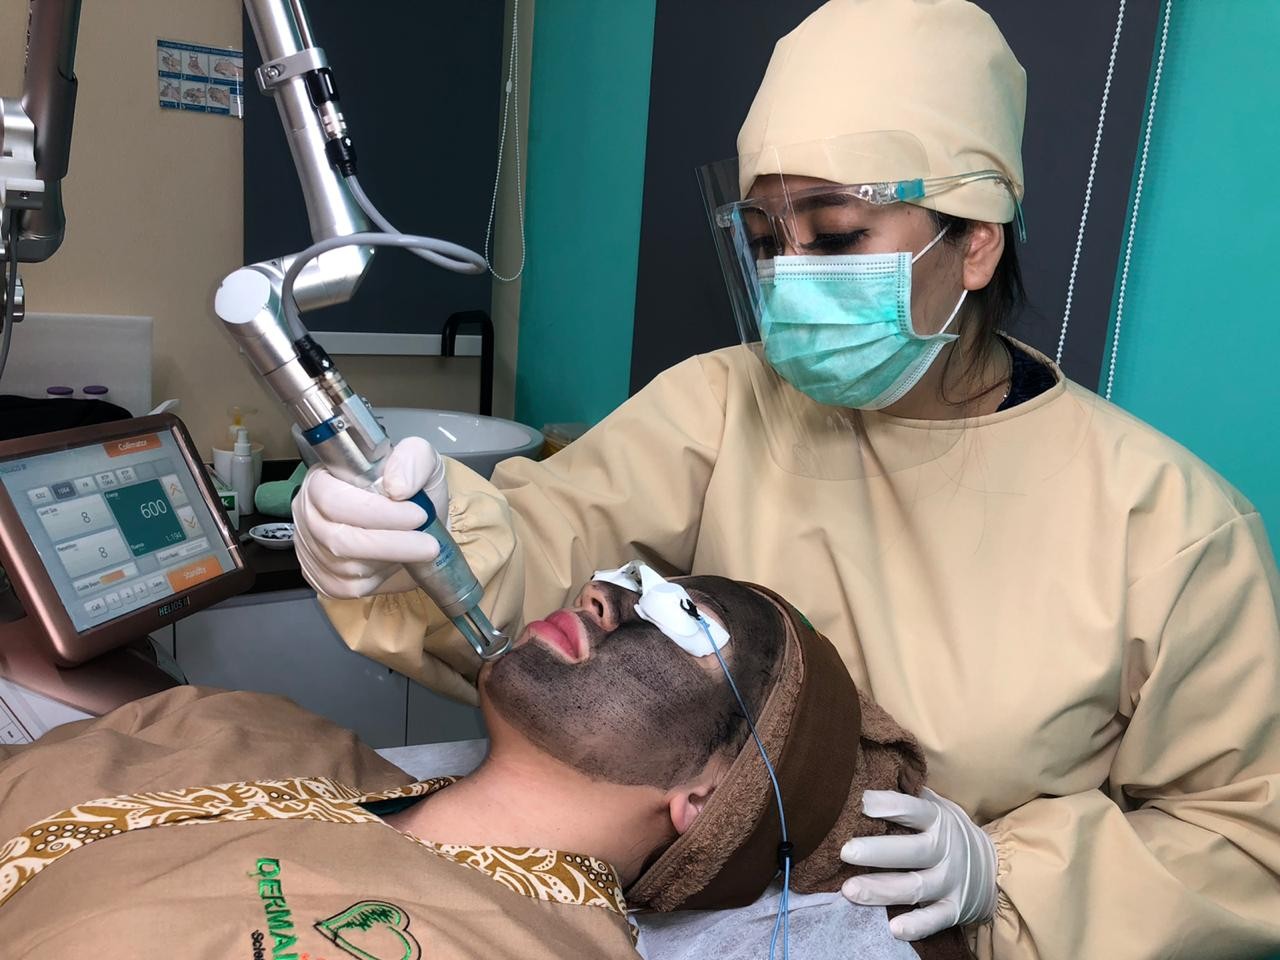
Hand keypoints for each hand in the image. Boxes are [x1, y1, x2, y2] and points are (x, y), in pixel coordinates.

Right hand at [292, 437, 448, 597]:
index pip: (334, 500)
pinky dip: (377, 579)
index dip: (375, 512)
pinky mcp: (321, 577)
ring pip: (345, 567)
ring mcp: (310, 549)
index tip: (417, 515)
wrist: (416, 523)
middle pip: (340, 539)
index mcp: (322, 480)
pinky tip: (393, 562)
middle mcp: (308, 514)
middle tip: (428, 544)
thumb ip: (411, 459)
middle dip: (390, 544)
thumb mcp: (420, 461)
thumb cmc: (411, 489)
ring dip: (388, 561)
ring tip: (415, 549)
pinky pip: (346, 588)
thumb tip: (397, 486)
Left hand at [839, 788, 996, 940]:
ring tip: (849, 890)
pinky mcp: (953, 910)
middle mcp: (945, 851)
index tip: (860, 803)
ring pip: (915, 887)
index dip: (888, 805)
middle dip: (878, 851)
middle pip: (911, 851)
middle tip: (845, 851)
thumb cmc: (949, 832)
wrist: (994, 867)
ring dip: (882, 890)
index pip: (913, 810)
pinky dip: (917, 925)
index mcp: (939, 820)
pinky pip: (934, 920)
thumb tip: (869, 774)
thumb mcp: (938, 807)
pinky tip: (893, 928)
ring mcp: (950, 882)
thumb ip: (909, 796)